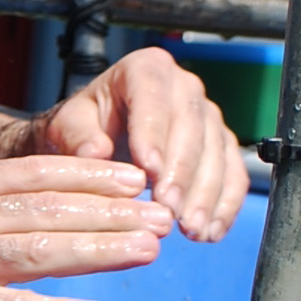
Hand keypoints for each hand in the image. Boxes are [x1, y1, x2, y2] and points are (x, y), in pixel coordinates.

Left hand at [38, 44, 247, 241]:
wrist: (100, 138)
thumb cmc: (85, 128)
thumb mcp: (67, 126)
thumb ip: (77, 136)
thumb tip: (95, 152)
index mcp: (145, 69)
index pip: (153, 96)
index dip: (153, 133)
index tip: (148, 170)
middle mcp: (183, 86)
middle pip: (191, 126)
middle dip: (182, 172)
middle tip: (169, 210)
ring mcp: (207, 115)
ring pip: (216, 152)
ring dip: (206, 194)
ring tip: (191, 229)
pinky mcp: (220, 144)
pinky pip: (233, 173)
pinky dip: (225, 204)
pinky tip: (210, 231)